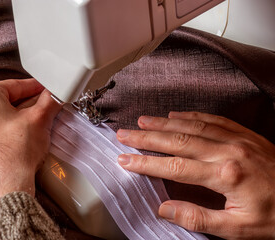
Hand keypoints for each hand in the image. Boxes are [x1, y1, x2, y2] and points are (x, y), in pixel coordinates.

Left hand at [0, 78, 61, 229]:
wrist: (6, 186)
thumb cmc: (14, 154)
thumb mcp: (39, 119)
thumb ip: (49, 100)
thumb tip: (55, 94)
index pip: (16, 85)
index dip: (36, 87)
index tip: (47, 89)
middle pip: (10, 99)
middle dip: (31, 102)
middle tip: (48, 104)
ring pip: (5, 114)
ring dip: (24, 115)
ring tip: (41, 120)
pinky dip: (14, 128)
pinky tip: (28, 134)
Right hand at [116, 111, 274, 239]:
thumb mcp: (239, 229)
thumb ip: (199, 218)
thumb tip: (164, 209)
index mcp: (225, 176)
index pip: (174, 167)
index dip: (146, 164)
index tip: (125, 160)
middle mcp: (227, 151)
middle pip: (177, 141)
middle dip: (146, 137)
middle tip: (124, 134)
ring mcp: (236, 139)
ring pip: (191, 126)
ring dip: (163, 123)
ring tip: (142, 121)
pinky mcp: (243, 133)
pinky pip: (212, 119)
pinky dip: (190, 115)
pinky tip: (175, 114)